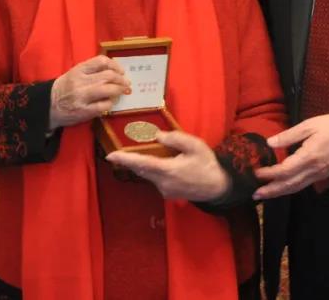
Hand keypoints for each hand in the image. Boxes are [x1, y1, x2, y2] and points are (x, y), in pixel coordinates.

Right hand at [49, 55, 129, 128]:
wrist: (48, 105)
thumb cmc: (65, 88)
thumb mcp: (74, 73)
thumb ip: (92, 71)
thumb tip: (115, 72)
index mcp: (78, 70)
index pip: (101, 61)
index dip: (115, 65)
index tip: (121, 71)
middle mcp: (80, 82)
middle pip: (108, 76)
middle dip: (121, 80)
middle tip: (126, 84)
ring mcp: (82, 97)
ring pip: (108, 90)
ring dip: (119, 90)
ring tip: (123, 92)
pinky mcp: (83, 111)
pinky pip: (104, 105)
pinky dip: (111, 103)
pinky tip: (111, 103)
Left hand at [106, 131, 230, 201]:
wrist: (218, 186)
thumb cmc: (207, 164)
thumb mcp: (195, 146)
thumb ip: (175, 139)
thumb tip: (156, 135)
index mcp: (169, 170)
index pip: (142, 163)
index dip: (125, 159)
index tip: (110, 156)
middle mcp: (163, 183)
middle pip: (140, 170)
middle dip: (128, 162)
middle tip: (115, 154)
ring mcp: (164, 190)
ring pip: (147, 175)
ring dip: (141, 165)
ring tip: (134, 155)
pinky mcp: (167, 193)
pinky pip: (155, 179)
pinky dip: (152, 170)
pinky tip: (157, 163)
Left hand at [252, 114, 328, 199]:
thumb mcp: (309, 125)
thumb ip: (289, 135)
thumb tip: (270, 142)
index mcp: (308, 156)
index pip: (285, 170)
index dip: (269, 173)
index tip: (256, 172)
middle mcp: (313, 170)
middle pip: (288, 184)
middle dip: (271, 190)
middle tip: (254, 194)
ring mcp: (318, 175)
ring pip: (295, 188)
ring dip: (278, 192)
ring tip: (264, 195)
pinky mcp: (321, 176)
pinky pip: (302, 185)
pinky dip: (289, 189)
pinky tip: (281, 188)